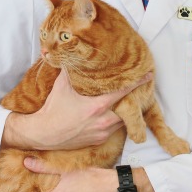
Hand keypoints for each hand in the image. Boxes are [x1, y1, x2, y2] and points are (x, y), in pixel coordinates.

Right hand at [2, 68, 151, 150]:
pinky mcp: (98, 140)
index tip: (148, 76)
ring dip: (124, 111)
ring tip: (127, 101)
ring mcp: (102, 132)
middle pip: (128, 109)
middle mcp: (103, 120)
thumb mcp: (62, 85)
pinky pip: (113, 129)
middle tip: (139, 90)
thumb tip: (71, 51)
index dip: (137, 83)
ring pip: (122, 121)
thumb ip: (71, 68)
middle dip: (134, 100)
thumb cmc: (53, 108)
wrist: (43, 134)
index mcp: (98, 106)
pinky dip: (115, 121)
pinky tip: (112, 113)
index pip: (123, 92)